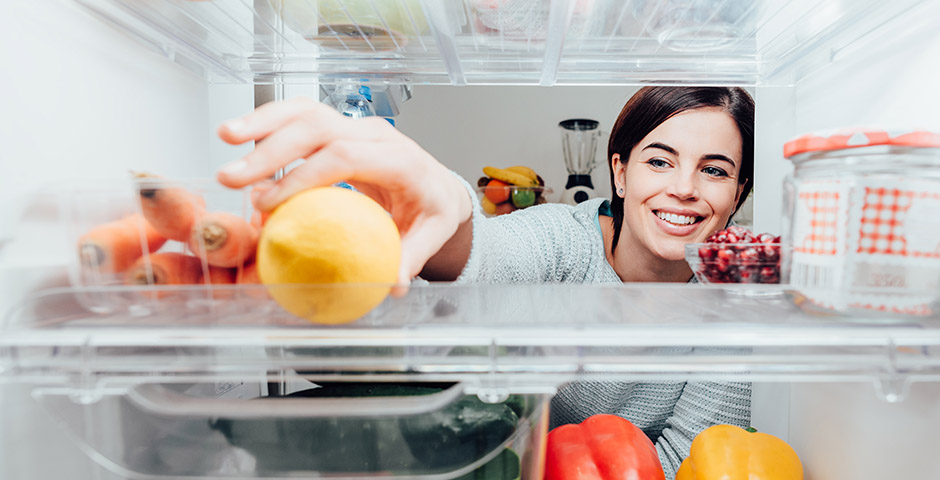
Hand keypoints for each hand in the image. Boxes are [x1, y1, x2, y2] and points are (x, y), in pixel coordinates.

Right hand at [216, 97, 471, 285]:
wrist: (437, 185)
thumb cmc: (431, 210)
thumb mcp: (432, 235)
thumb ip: (411, 257)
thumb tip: (392, 284)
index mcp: (400, 159)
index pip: (345, 157)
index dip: (303, 176)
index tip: (269, 203)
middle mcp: (376, 134)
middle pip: (318, 127)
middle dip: (271, 149)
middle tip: (233, 178)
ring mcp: (356, 126)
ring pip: (306, 111)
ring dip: (262, 122)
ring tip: (225, 137)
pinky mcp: (339, 127)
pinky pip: (301, 116)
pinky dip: (268, 122)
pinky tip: (239, 135)